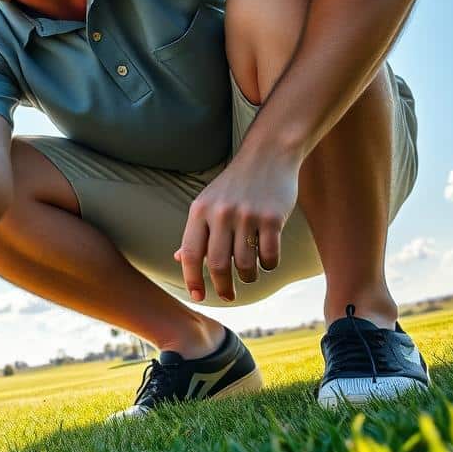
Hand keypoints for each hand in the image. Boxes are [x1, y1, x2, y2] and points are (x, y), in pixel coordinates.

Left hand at [173, 149, 298, 302]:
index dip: (191, 279)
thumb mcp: (207, 202)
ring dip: (247, 278)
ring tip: (249, 276)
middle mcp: (221, 213)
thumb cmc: (235, 184)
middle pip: (217, 264)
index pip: (190, 253)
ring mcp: (248, 215)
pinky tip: (266, 262)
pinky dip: (268, 266)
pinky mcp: (273, 217)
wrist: (268, 154)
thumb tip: (179, 259)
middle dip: (222, 287)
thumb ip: (195, 232)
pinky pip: (269, 256)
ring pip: (245, 264)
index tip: (197, 297)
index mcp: (200, 211)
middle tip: (227, 296)